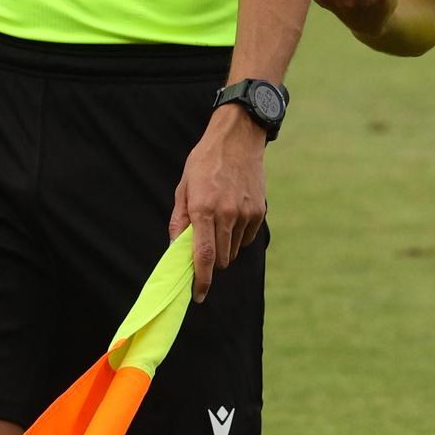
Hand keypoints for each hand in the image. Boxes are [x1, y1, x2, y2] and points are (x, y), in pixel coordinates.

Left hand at [168, 107, 267, 302]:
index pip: (204, 255)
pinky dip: (238, 235)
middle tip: (204, 244)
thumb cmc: (205, 163)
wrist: (237, 139)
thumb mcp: (183, 189)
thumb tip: (175, 251)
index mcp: (203, 209)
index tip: (198, 295)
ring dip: (225, 246)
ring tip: (218, 221)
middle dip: (212, 260)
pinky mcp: (259, 211)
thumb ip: (179, 223)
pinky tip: (232, 215)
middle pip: (221, 258)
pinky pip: (247, 237)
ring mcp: (246, 213)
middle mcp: (226, 214)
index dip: (201, 280)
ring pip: (234, 249)